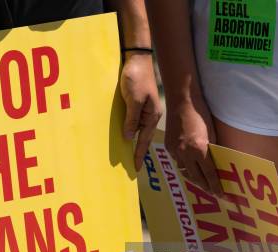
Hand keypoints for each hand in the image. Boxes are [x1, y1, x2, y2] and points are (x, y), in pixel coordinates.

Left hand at [120, 52, 162, 170]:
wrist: (137, 58)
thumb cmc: (136, 78)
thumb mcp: (133, 100)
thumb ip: (131, 119)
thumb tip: (129, 137)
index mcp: (152, 116)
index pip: (144, 140)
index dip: (140, 154)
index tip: (136, 168)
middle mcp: (150, 115)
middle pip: (143, 137)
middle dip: (138, 151)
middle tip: (133, 166)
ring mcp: (144, 109)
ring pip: (138, 129)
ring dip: (133, 141)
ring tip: (128, 154)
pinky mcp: (138, 103)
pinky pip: (134, 121)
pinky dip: (130, 129)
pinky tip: (126, 135)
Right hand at [164, 96, 222, 194]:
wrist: (182, 101)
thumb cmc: (201, 113)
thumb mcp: (212, 132)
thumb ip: (213, 149)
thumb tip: (216, 163)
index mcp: (199, 149)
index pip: (209, 173)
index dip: (215, 186)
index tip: (221, 194)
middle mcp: (185, 153)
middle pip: (196, 177)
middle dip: (205, 186)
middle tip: (212, 192)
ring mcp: (175, 150)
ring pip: (185, 171)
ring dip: (194, 178)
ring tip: (202, 182)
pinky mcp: (168, 146)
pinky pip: (178, 162)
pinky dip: (185, 166)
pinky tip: (190, 167)